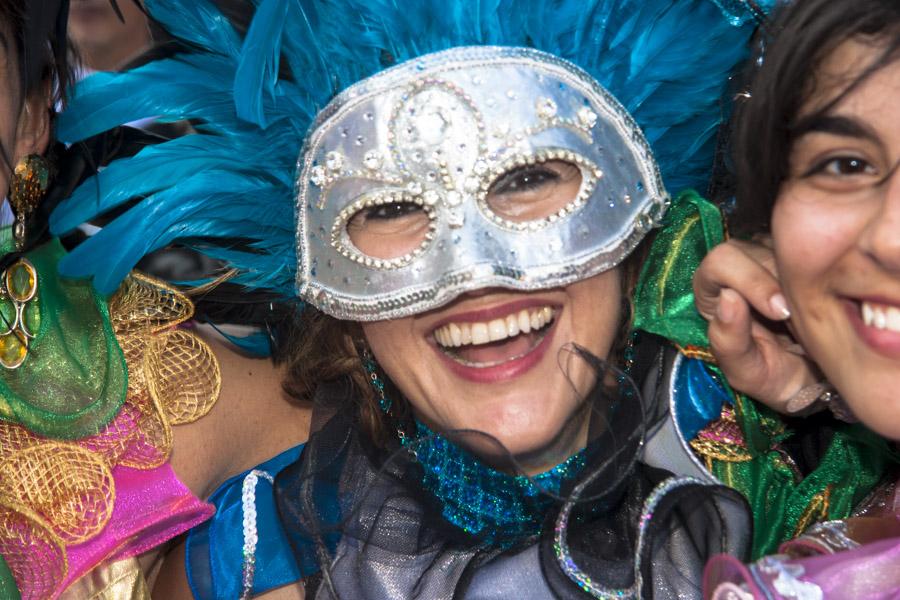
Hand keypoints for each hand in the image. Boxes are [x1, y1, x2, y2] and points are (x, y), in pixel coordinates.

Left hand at [693, 237, 819, 412]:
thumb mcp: (748, 372)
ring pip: (786, 246)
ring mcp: (773, 257)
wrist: (819, 384)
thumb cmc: (775, 377)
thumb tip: (728, 297)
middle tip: (803, 313)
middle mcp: (739, 267)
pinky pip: (815, 250)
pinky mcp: (805, 257)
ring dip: (803, 277)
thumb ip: (728, 341)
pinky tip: (829, 298)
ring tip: (815, 311)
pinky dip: (824, 272)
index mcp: (713, 291)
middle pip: (753, 249)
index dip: (750, 280)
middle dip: (780, 281)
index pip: (720, 262)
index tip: (780, 312)